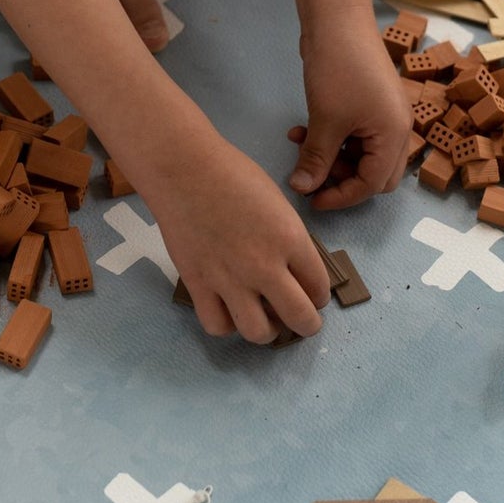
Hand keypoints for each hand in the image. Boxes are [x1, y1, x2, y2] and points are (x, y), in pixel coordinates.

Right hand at [144, 133, 330, 343]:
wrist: (184, 169)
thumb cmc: (233, 174)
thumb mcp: (278, 203)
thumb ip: (290, 240)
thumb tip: (293, 270)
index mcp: (291, 240)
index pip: (319, 287)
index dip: (319, 295)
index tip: (312, 294)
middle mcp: (264, 266)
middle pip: (300, 319)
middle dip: (306, 325)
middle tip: (300, 321)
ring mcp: (229, 279)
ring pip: (258, 333)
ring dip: (267, 332)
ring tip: (264, 320)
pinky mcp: (197, 284)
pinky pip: (217, 326)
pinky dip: (227, 325)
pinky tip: (229, 311)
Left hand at [288, 11, 411, 209]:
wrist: (337, 20)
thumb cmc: (338, 70)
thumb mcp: (325, 121)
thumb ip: (316, 160)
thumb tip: (302, 189)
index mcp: (395, 135)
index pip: (373, 184)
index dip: (341, 196)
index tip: (311, 199)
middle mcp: (397, 128)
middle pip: (374, 174)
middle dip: (341, 179)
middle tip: (312, 176)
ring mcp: (383, 115)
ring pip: (360, 154)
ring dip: (330, 156)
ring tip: (299, 146)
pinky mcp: (368, 103)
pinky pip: (353, 134)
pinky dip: (330, 138)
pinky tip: (300, 131)